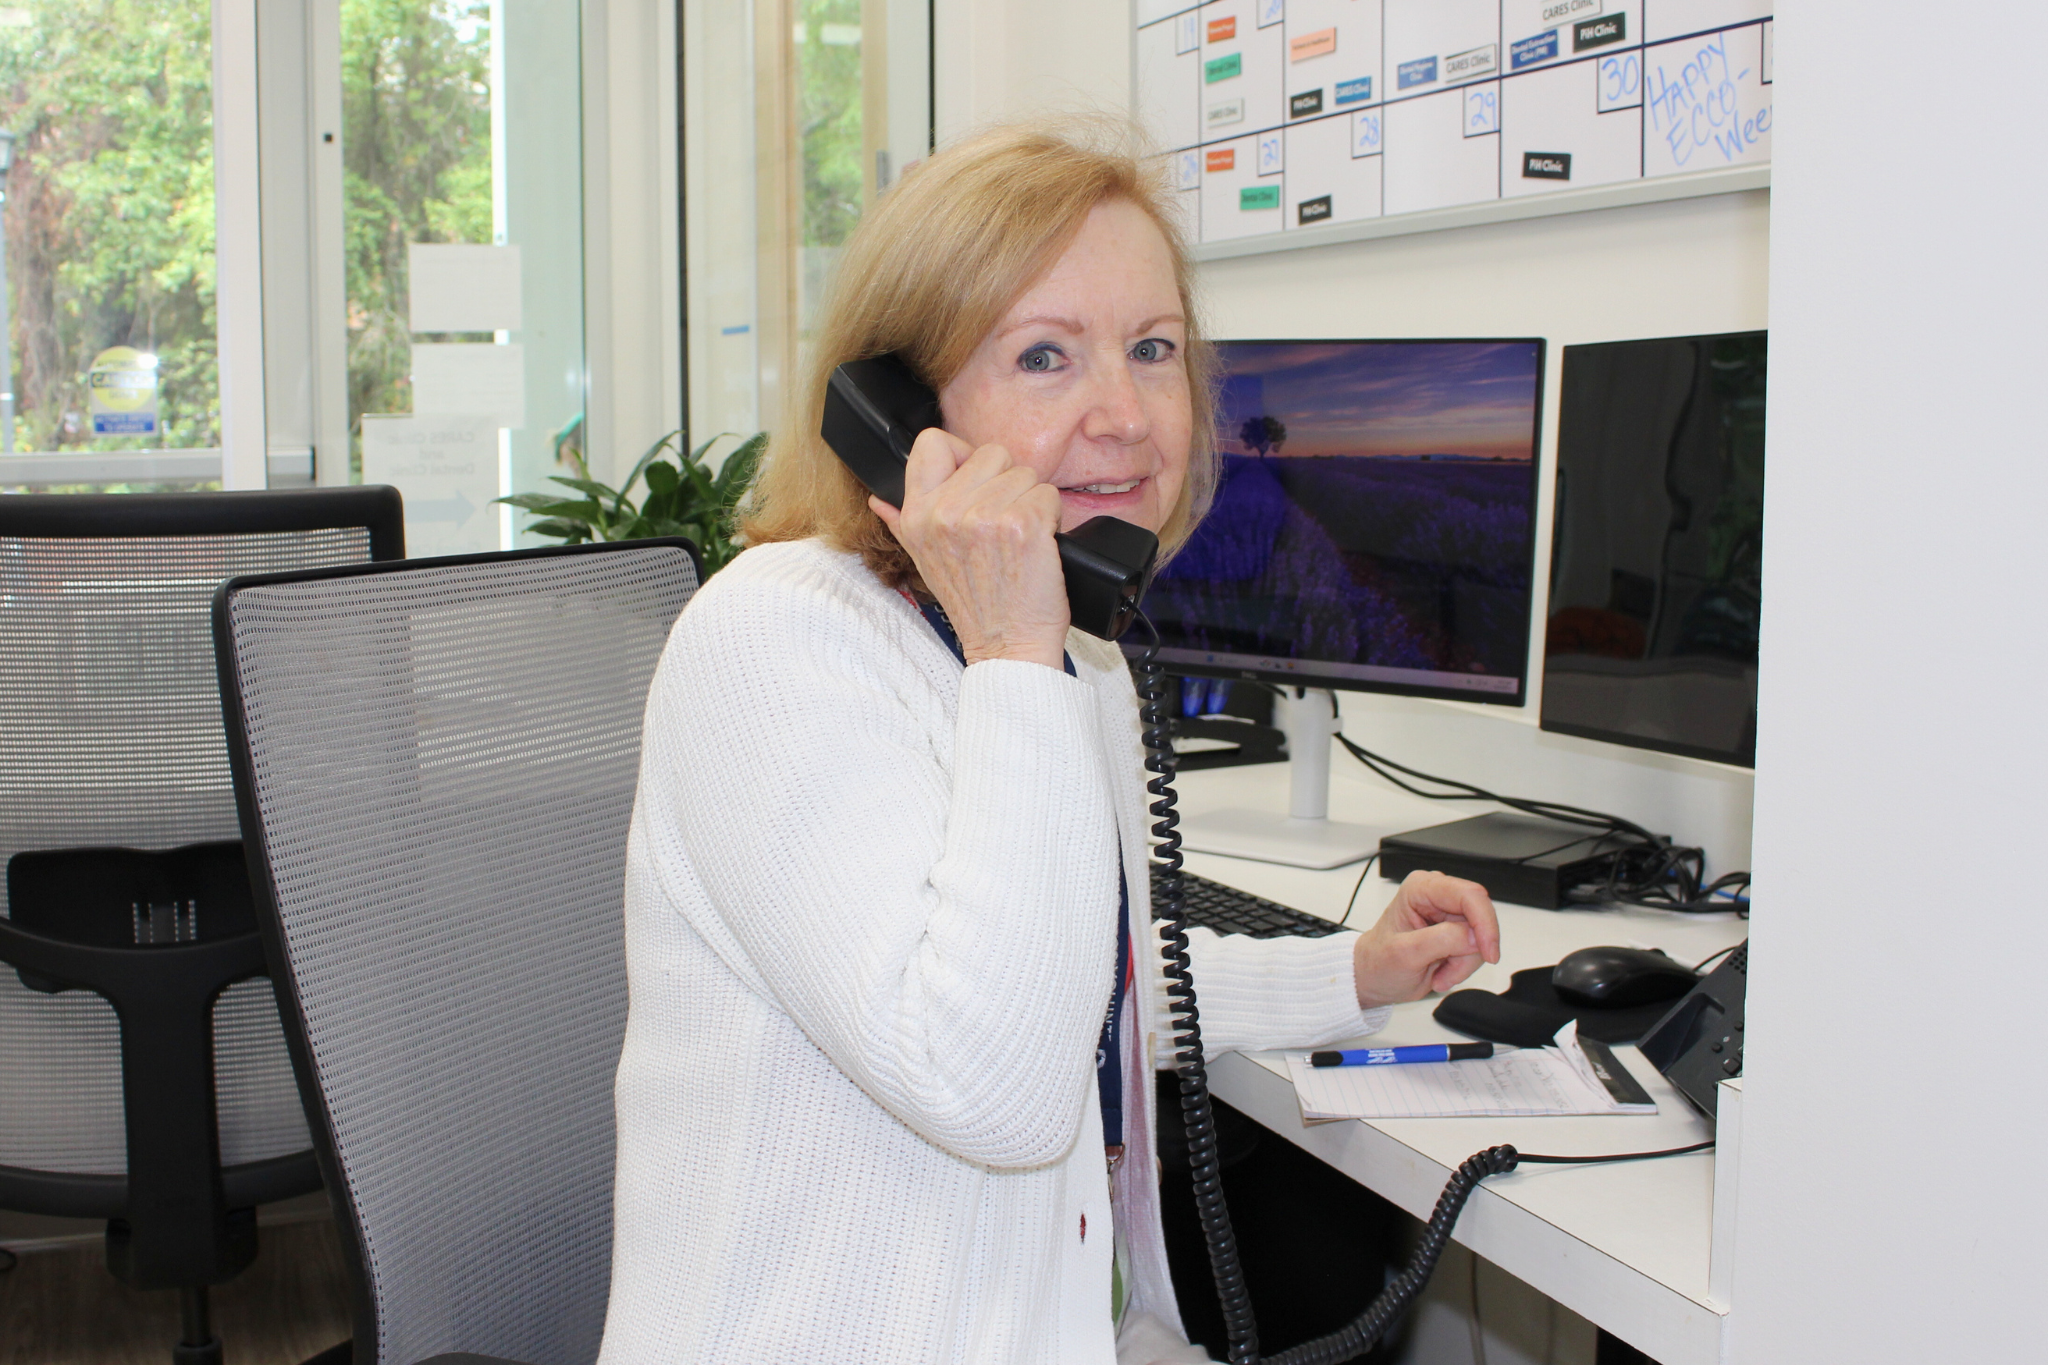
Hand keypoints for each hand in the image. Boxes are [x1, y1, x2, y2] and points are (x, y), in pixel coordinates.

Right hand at [870, 427, 1069, 668]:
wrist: (1007, 644)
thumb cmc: (976, 605)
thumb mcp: (924, 561)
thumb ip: (901, 524)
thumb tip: (877, 501)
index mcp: (916, 515)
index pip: (932, 442)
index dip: (963, 455)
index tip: (976, 483)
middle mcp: (944, 512)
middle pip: (991, 453)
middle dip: (1006, 483)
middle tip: (1002, 524)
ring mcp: (983, 517)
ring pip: (1025, 473)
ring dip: (1031, 502)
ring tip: (1019, 539)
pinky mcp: (1022, 524)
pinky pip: (1048, 494)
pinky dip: (1052, 518)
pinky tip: (1038, 545)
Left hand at [1351, 871, 1501, 1009]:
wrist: (1374, 977)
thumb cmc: (1378, 962)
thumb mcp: (1404, 954)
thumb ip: (1440, 940)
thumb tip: (1474, 936)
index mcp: (1420, 888)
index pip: (1468, 894)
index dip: (1484, 923)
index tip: (1488, 953)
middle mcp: (1438, 895)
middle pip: (1479, 917)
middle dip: (1468, 951)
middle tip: (1447, 971)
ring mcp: (1449, 914)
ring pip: (1481, 937)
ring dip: (1463, 963)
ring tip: (1437, 973)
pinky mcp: (1457, 932)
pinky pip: (1477, 949)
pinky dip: (1462, 967)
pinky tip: (1441, 971)